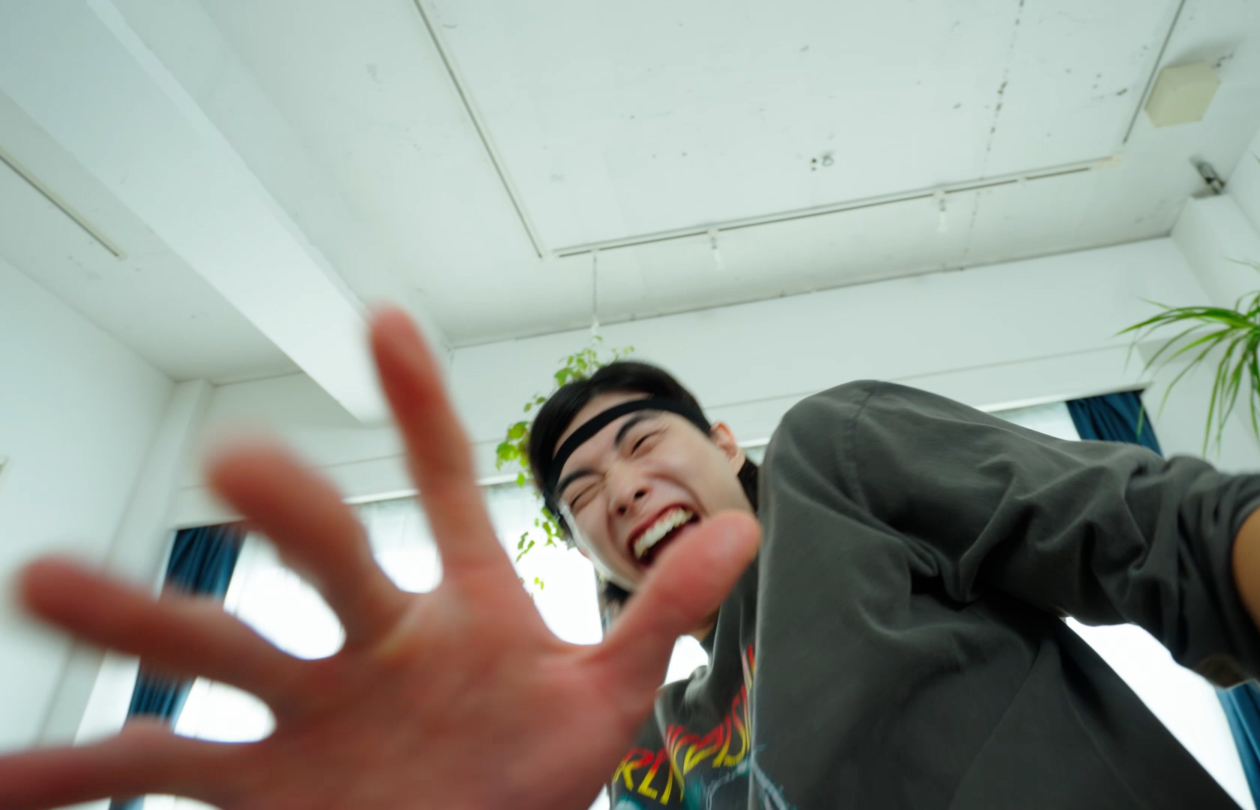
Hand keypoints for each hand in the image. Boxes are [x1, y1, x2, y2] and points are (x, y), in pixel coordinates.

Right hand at [0, 309, 758, 809]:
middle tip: (238, 460)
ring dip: (135, 619)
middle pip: (318, 560)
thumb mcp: (604, 696)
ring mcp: (304, 709)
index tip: (385, 322)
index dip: (419, 410)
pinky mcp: (259, 785)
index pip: (439, 487)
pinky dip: (81, 770)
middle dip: (283, 514)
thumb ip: (662, 617)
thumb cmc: (536, 773)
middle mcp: (366, 638)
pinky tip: (3, 773)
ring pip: (216, 652)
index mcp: (456, 604)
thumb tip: (745, 530)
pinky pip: (162, 772)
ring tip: (46, 583)